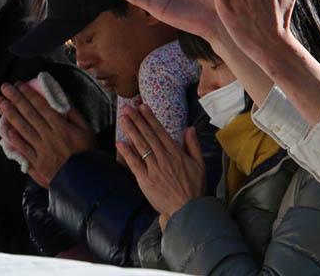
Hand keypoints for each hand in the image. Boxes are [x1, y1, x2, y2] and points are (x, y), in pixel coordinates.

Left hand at [0, 82, 95, 187]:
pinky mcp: (36, 164)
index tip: (19, 84)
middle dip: (16, 99)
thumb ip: (74, 115)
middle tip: (4, 88)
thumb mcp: (87, 131)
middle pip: (29, 114)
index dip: (29, 94)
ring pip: (22, 129)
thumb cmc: (88, 154)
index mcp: (61, 126)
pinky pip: (23, 149)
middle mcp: (48, 136)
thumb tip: (62, 101)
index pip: (41, 106)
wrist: (85, 181)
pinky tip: (6, 130)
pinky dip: (14, 139)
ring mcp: (40, 150)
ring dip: (10, 115)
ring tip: (0, 103)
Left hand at [116, 105, 204, 228]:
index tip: (142, 107)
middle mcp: (164, 158)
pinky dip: (127, 153)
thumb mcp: (200, 165)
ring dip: (131, 131)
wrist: (188, 211)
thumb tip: (189, 128)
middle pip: (148, 135)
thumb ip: (193, 145)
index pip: (160, 131)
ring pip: (141, 146)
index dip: (150, 118)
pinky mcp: (146, 181)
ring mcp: (154, 169)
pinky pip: (135, 164)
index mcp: (176, 153)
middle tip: (128, 107)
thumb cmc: (195, 189)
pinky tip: (120, 143)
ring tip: (123, 118)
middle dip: (137, 120)